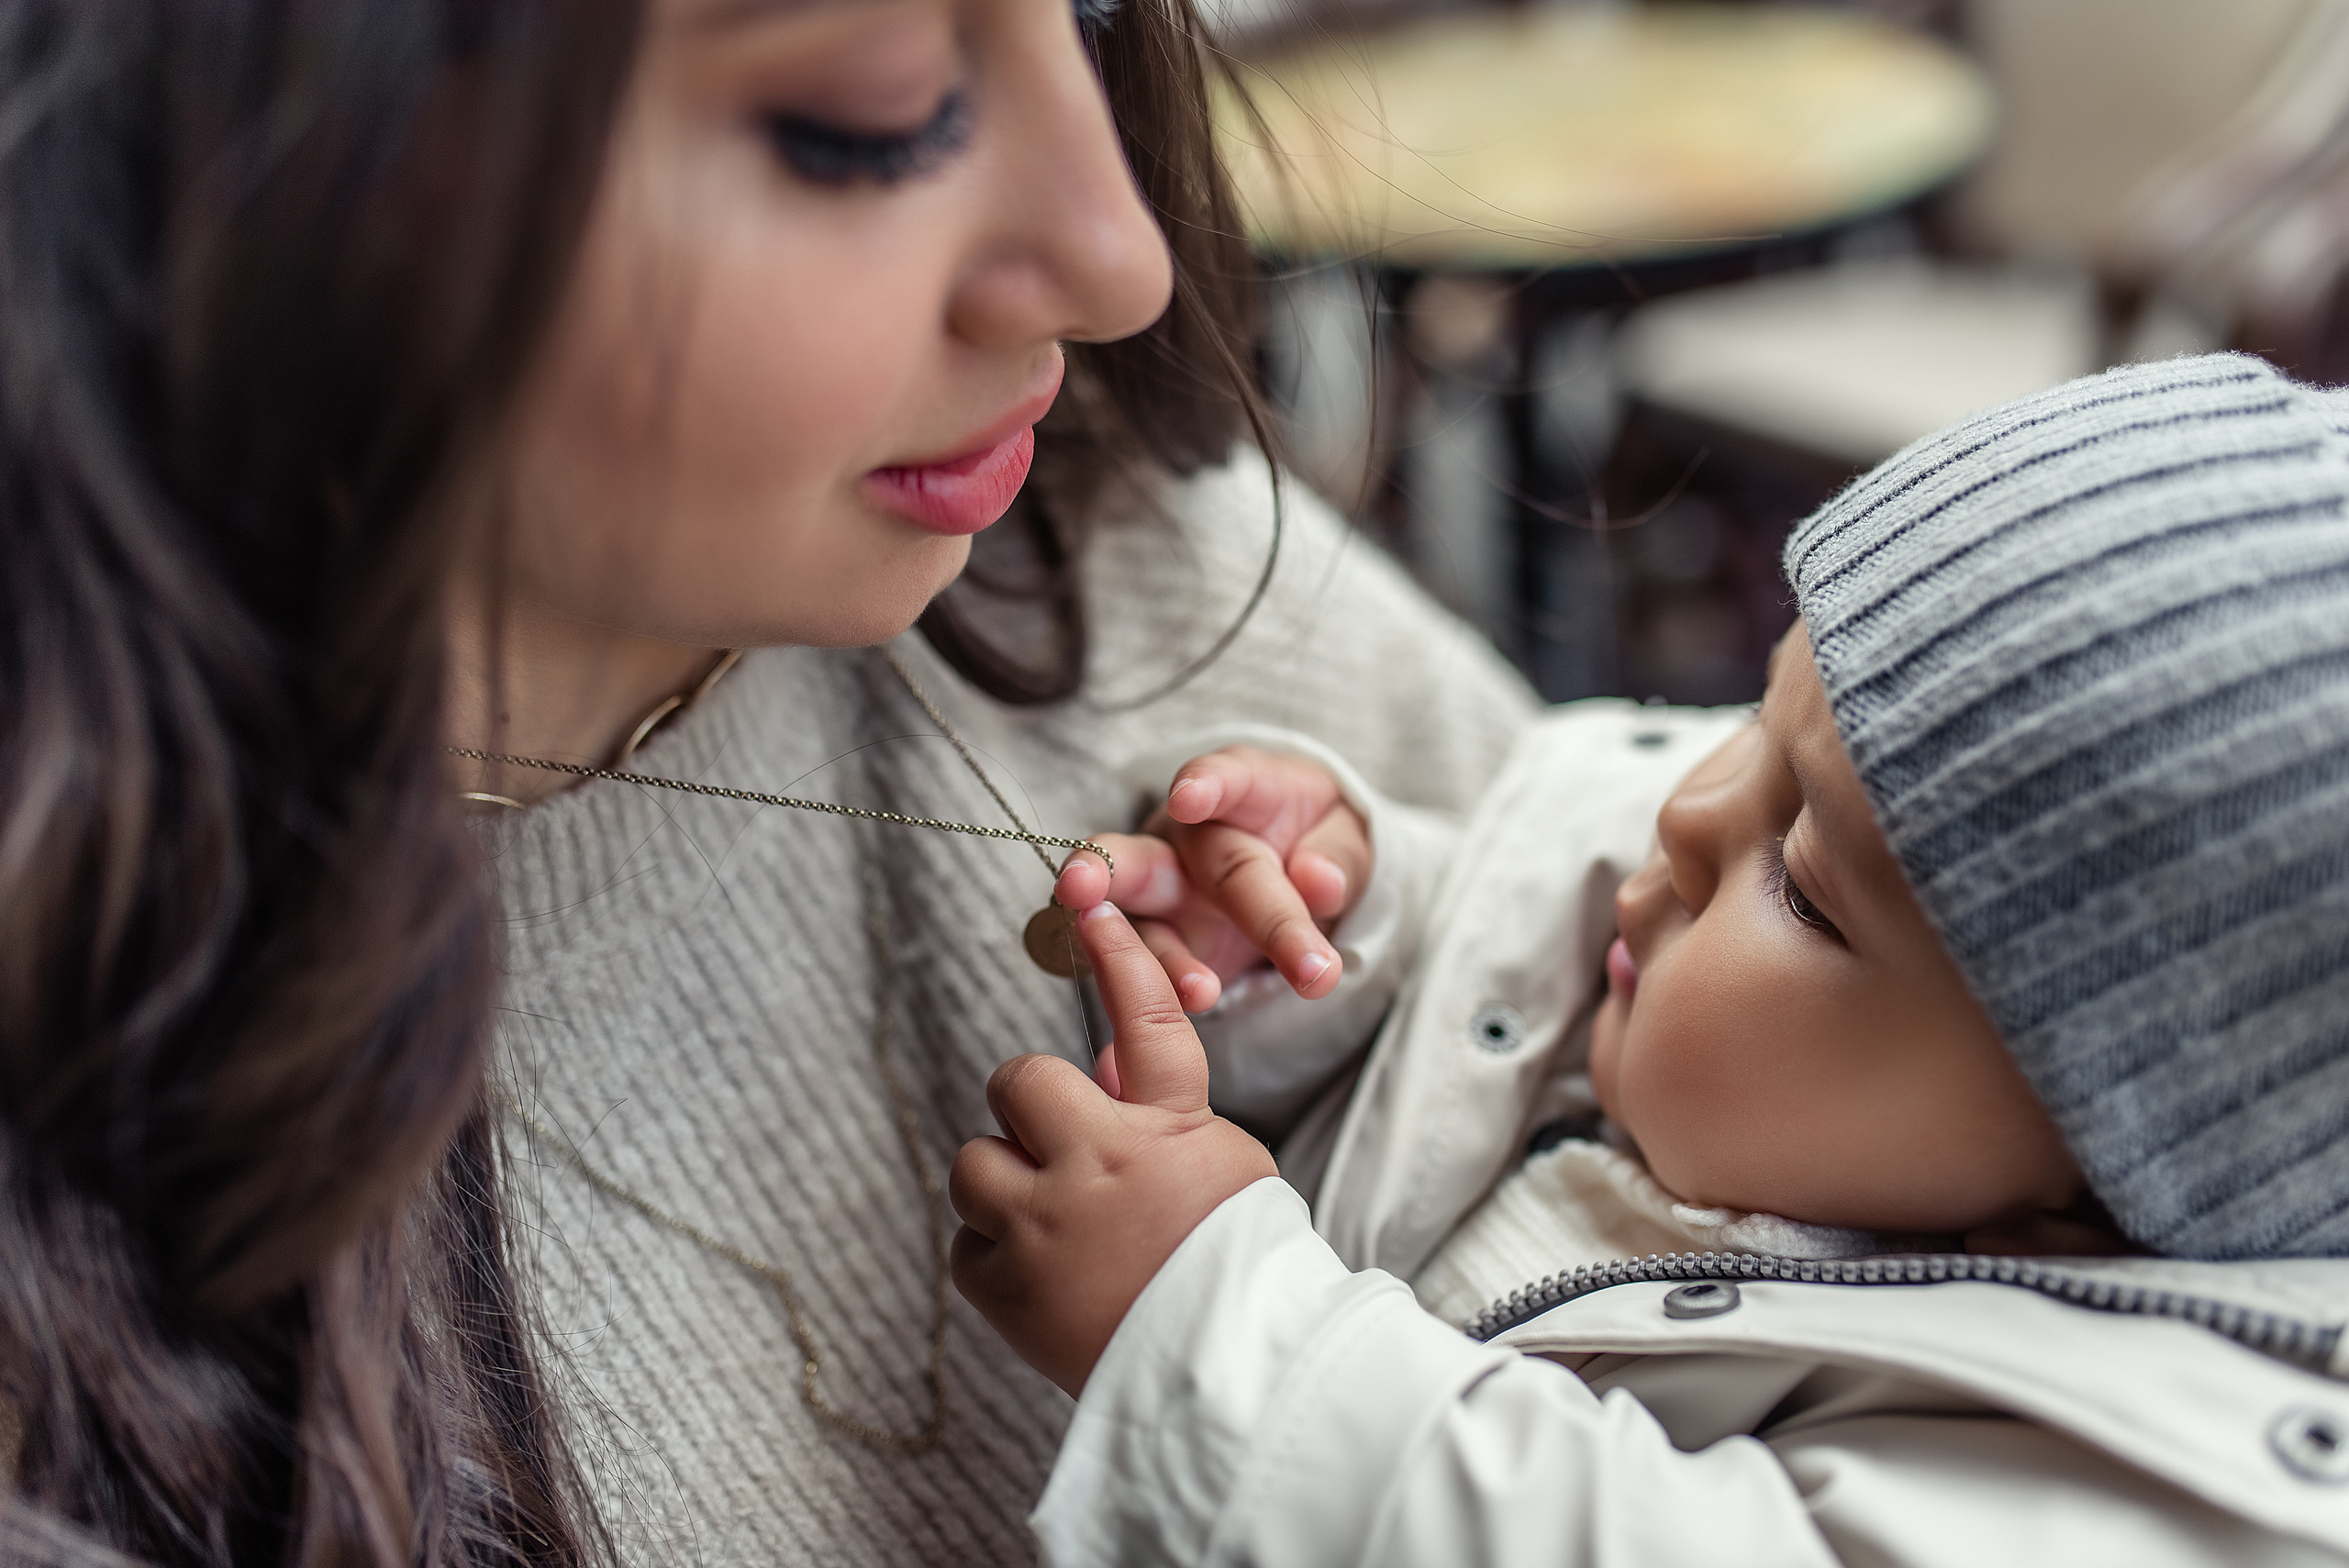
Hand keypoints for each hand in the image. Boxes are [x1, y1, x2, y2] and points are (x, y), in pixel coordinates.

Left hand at [949, 901, 1279, 1395]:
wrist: (1224, 1381)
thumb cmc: (1234, 1269)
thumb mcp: (1220, 1169)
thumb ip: (1158, 1114)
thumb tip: (1100, 1077)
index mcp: (1166, 1132)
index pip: (1144, 1019)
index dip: (1116, 956)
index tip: (1091, 903)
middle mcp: (1096, 1167)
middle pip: (1018, 1083)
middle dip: (1031, 1111)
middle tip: (1062, 1152)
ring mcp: (1042, 1228)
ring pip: (972, 1162)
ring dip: (1004, 1184)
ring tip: (1053, 1225)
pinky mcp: (1004, 1291)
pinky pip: (965, 1244)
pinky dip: (995, 1255)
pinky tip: (1044, 1277)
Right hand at [1054, 746, 1370, 1011]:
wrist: (1308, 872)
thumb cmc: (1318, 841)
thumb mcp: (1347, 836)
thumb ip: (1339, 855)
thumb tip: (1320, 883)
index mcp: (1242, 793)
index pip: (1222, 780)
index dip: (1203, 786)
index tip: (1188, 798)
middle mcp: (1188, 839)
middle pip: (1152, 854)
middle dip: (1108, 869)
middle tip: (1080, 885)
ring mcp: (1167, 894)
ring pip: (1131, 921)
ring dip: (1142, 951)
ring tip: (1196, 989)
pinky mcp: (1163, 942)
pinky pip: (1147, 966)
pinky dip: (1165, 986)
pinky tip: (1199, 1004)